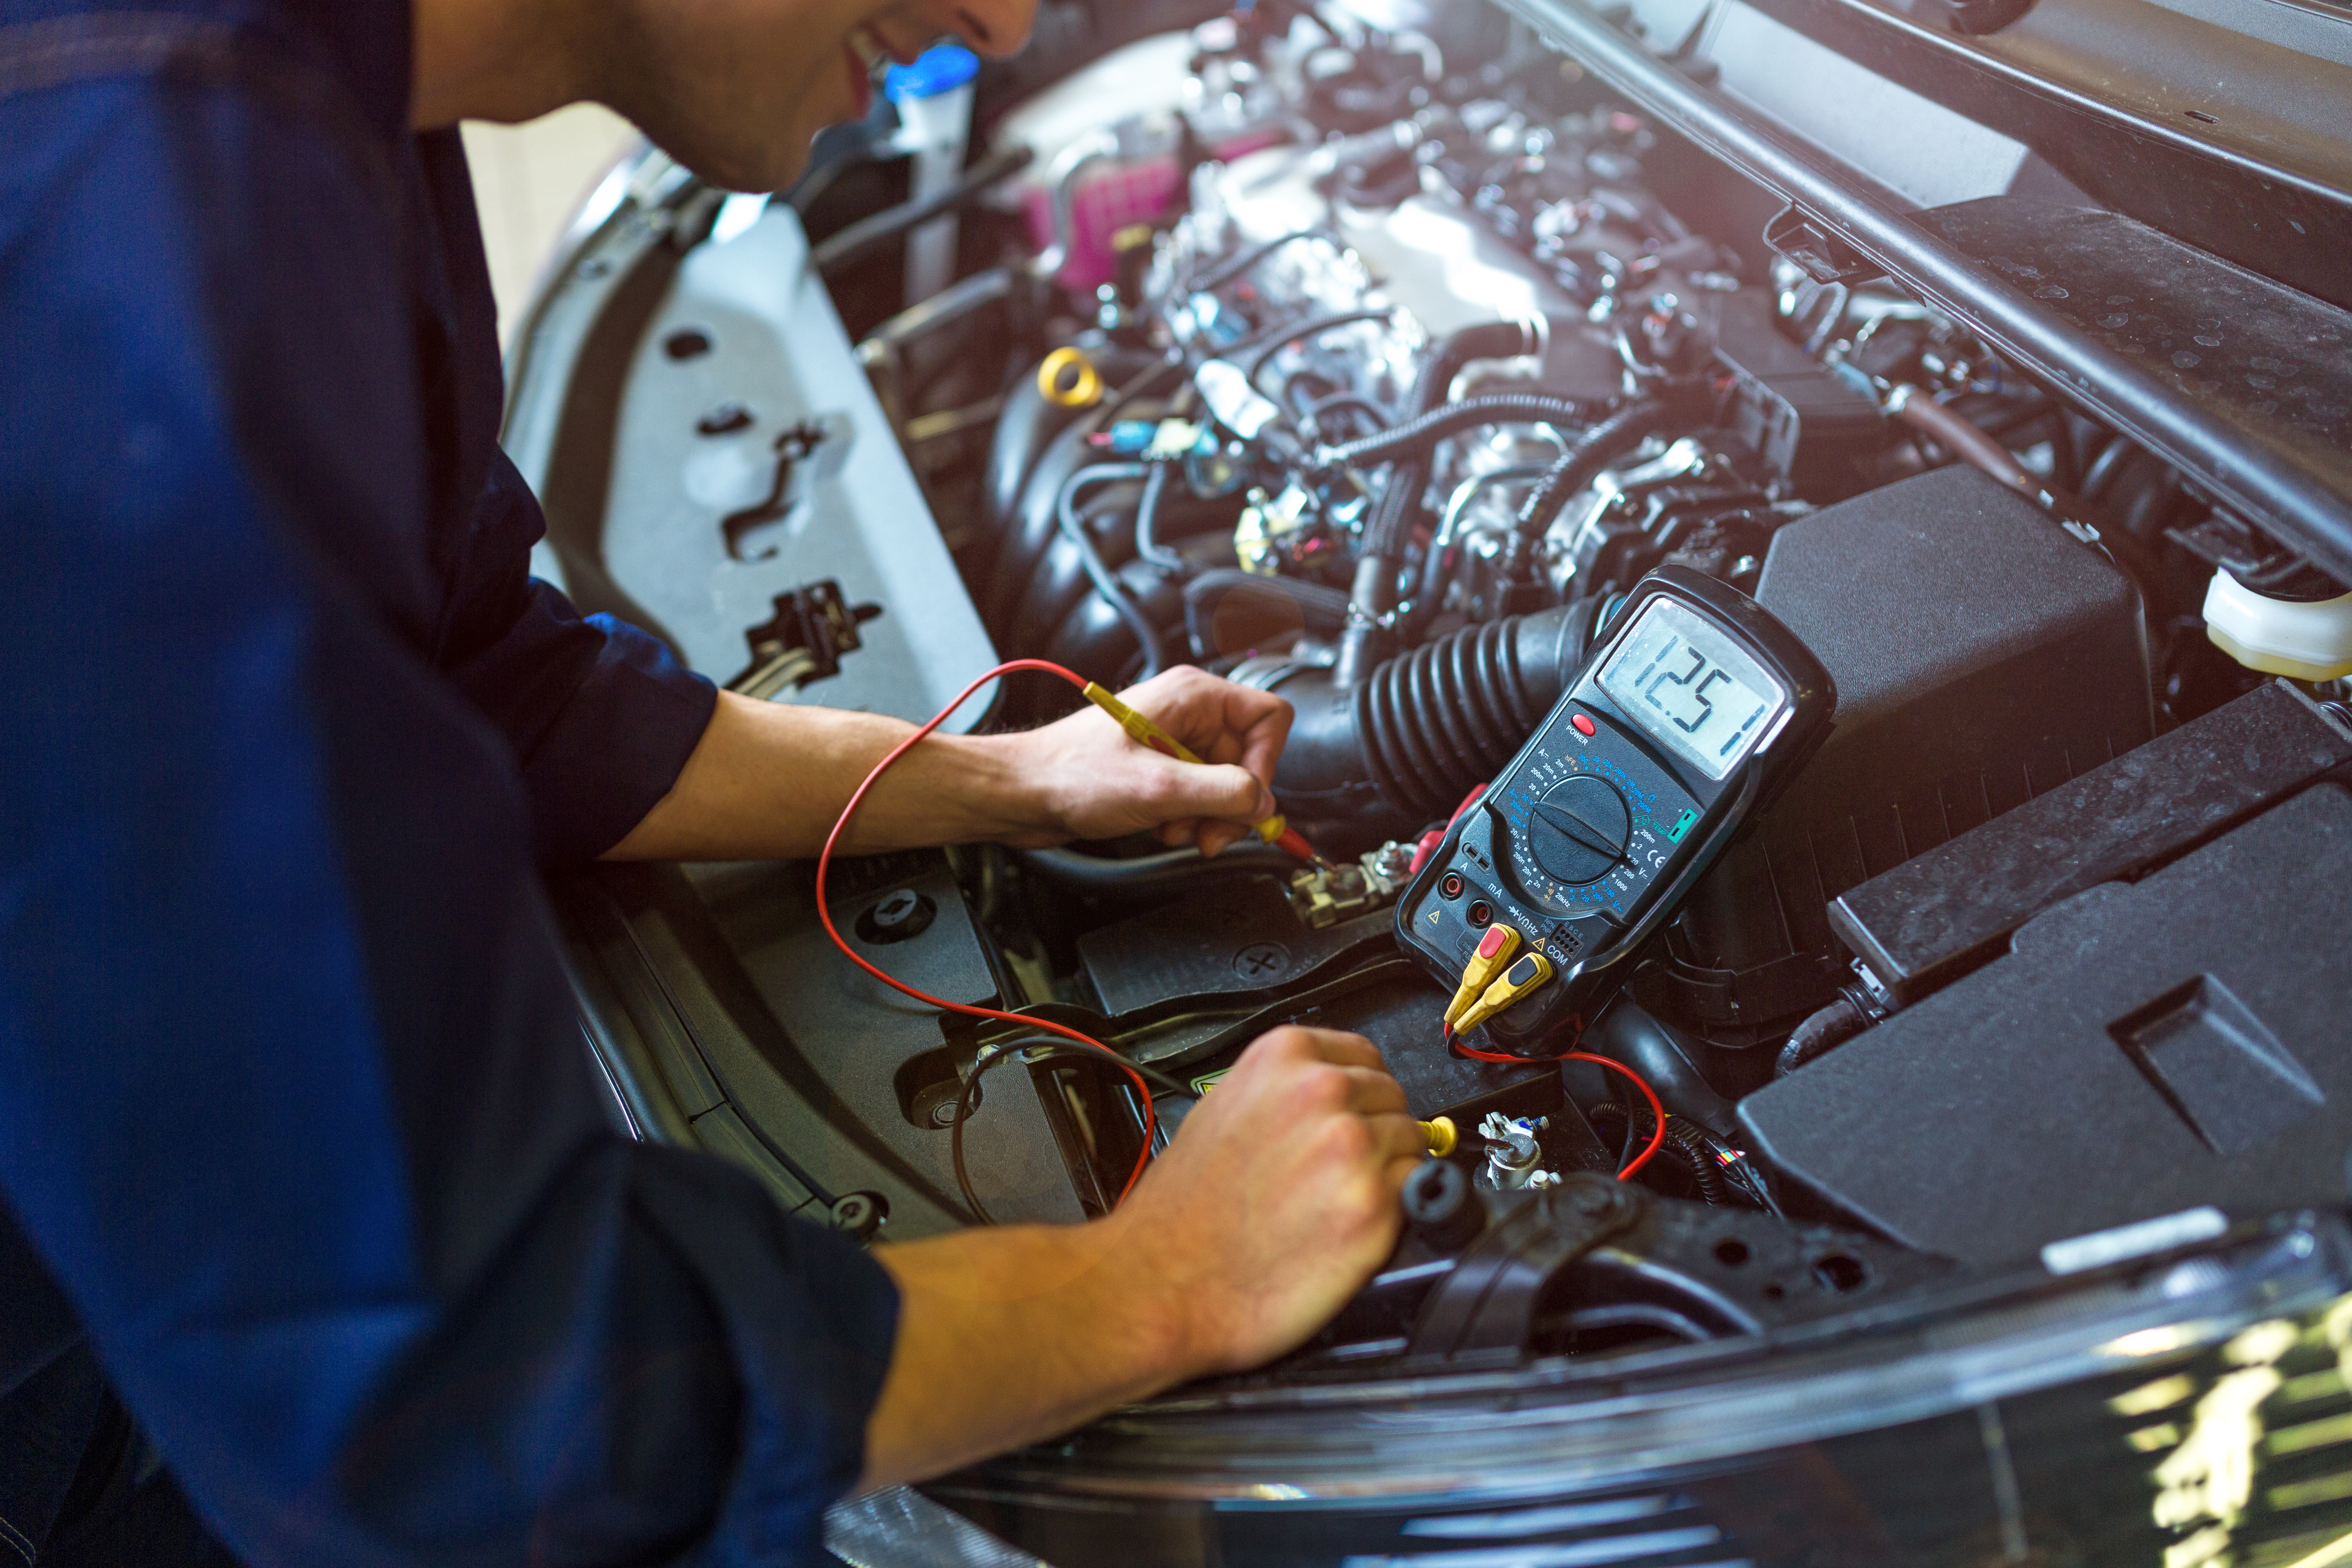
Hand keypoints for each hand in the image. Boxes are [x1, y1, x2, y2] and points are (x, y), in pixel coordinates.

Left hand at [993, 666, 1293, 855]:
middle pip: (1248, 760)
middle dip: (1230, 804)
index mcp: (1193, 696)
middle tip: (1208, 833)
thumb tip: (1264, 802)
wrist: (1023, 793)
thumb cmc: (1070, 774)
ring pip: (1225, 786)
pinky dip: (1186, 819)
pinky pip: (1198, 798)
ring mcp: (1174, 742)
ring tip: (1172, 826)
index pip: (1268, 719)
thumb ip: (1223, 793)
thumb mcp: (1159, 788)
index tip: (1248, 801)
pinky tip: (1160, 825)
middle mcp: (1188, 714)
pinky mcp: (1161, 769)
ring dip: (1205, 817)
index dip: (1266, 764)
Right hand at [1106, 1027, 1423, 1374]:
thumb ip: (1282, 1093)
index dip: (1363, 1093)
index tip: (1358, 1115)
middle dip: (1375, 1133)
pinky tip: (1349, 1227)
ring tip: (1336, 1204)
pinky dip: (1397, 1212)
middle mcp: (1322, 1092)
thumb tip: (1331, 1098)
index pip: (1365, 1056)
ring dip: (1387, 1172)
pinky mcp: (1374, 1207)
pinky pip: (1418, 1193)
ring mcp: (1351, 1147)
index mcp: (1283, 1058)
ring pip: (1411, 1143)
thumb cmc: (1182, 1211)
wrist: (1162, 1280)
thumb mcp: (1223, 1110)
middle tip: (1338, 1173)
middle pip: (1393, 1098)